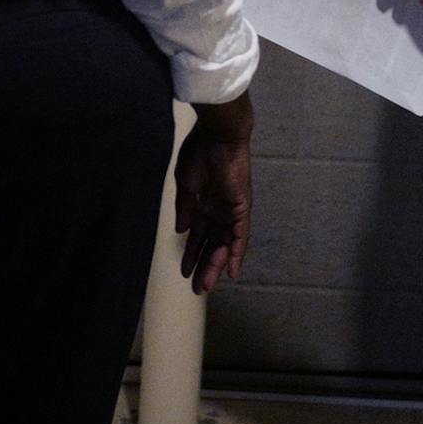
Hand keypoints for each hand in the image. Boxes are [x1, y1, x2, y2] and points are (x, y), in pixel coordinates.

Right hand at [176, 94, 252, 295]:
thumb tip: (181, 230)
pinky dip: (237, 253)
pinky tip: (232, 271)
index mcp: (203, 203)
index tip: (184, 271)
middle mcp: (218, 210)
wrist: (217, 135)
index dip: (191, 253)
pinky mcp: (241, 208)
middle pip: (211, 245)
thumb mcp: (185, 182)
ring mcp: (230, 210)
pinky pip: (241, 236)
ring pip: (225, 245)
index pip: (197, 235)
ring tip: (207, 285)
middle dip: (204, 266)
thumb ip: (184, 207)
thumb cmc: (199, 151)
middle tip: (197, 288)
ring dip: (216, 265)